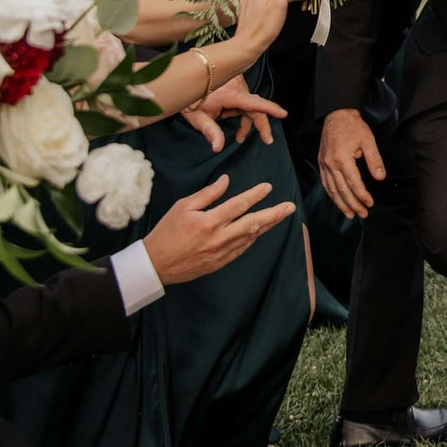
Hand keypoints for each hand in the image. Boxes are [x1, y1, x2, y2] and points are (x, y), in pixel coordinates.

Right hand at [143, 176, 296, 283]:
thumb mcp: (182, 207)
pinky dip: (252, 238)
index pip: (239, 205)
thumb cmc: (166, 232)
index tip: (268, 187)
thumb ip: (207, 194)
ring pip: (251, 237)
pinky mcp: (220, 263)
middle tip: (290, 207)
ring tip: (280, 216)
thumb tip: (225, 181)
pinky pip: (242, 249)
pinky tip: (259, 231)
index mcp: (209, 222)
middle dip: (274, 214)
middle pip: (253, 224)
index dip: (255, 195)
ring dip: (266, 226)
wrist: (156, 265)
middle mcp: (219, 238)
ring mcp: (221, 253)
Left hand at [184, 75, 287, 150]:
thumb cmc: (190, 98)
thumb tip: (218, 148)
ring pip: (250, 104)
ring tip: (238, 135)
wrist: (185, 78)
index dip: (269, 108)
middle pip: (255, 106)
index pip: (253, 103)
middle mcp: (237, 86)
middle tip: (266, 140)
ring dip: (246, 119)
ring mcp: (237, 82)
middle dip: (259, 124)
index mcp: (230, 94)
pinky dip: (241, 110)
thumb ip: (211, 132)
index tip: (283, 114)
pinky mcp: (235, 82)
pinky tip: (229, 116)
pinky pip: (244, 98)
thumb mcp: (197, 117)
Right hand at [319, 108, 384, 218]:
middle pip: (341, 189)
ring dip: (341, 203)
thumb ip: (374, 160)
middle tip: (362, 214)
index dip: (362, 195)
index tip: (370, 203)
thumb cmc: (353, 126)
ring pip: (331, 189)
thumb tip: (380, 177)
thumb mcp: (368, 140)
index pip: (353, 183)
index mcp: (342, 158)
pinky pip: (325, 183)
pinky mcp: (321, 163)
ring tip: (350, 214)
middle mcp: (330, 164)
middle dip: (352, 204)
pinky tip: (338, 201)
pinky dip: (331, 194)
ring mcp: (324, 164)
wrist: (336, 115)